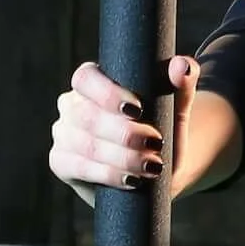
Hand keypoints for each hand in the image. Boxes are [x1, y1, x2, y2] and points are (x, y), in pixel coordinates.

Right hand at [49, 55, 198, 206]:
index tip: (137, 110)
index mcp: (93, 81)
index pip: (86, 78)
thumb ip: (182, 84)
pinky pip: (77, 167)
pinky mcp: (62, 162)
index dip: (107, 94)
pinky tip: (131, 180)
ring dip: (121, 157)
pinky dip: (107, 174)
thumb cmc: (163, 126)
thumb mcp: (177, 107)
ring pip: (84, 145)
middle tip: (155, 143)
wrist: (157, 165)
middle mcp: (72, 104)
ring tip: (152, 166)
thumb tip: (181, 66)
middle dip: (124, 133)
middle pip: (87, 116)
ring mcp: (64, 134)